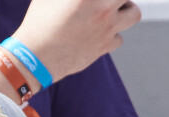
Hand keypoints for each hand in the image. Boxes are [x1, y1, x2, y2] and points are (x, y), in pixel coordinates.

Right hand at [16, 0, 141, 79]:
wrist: (34, 58)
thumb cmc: (39, 24)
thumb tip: (77, 0)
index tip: (95, 0)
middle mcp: (103, 8)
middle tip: (105, 1)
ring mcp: (106, 29)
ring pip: (133, 14)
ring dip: (125, 10)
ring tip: (112, 11)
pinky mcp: (103, 48)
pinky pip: (119, 39)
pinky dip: (112, 34)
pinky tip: (100, 32)